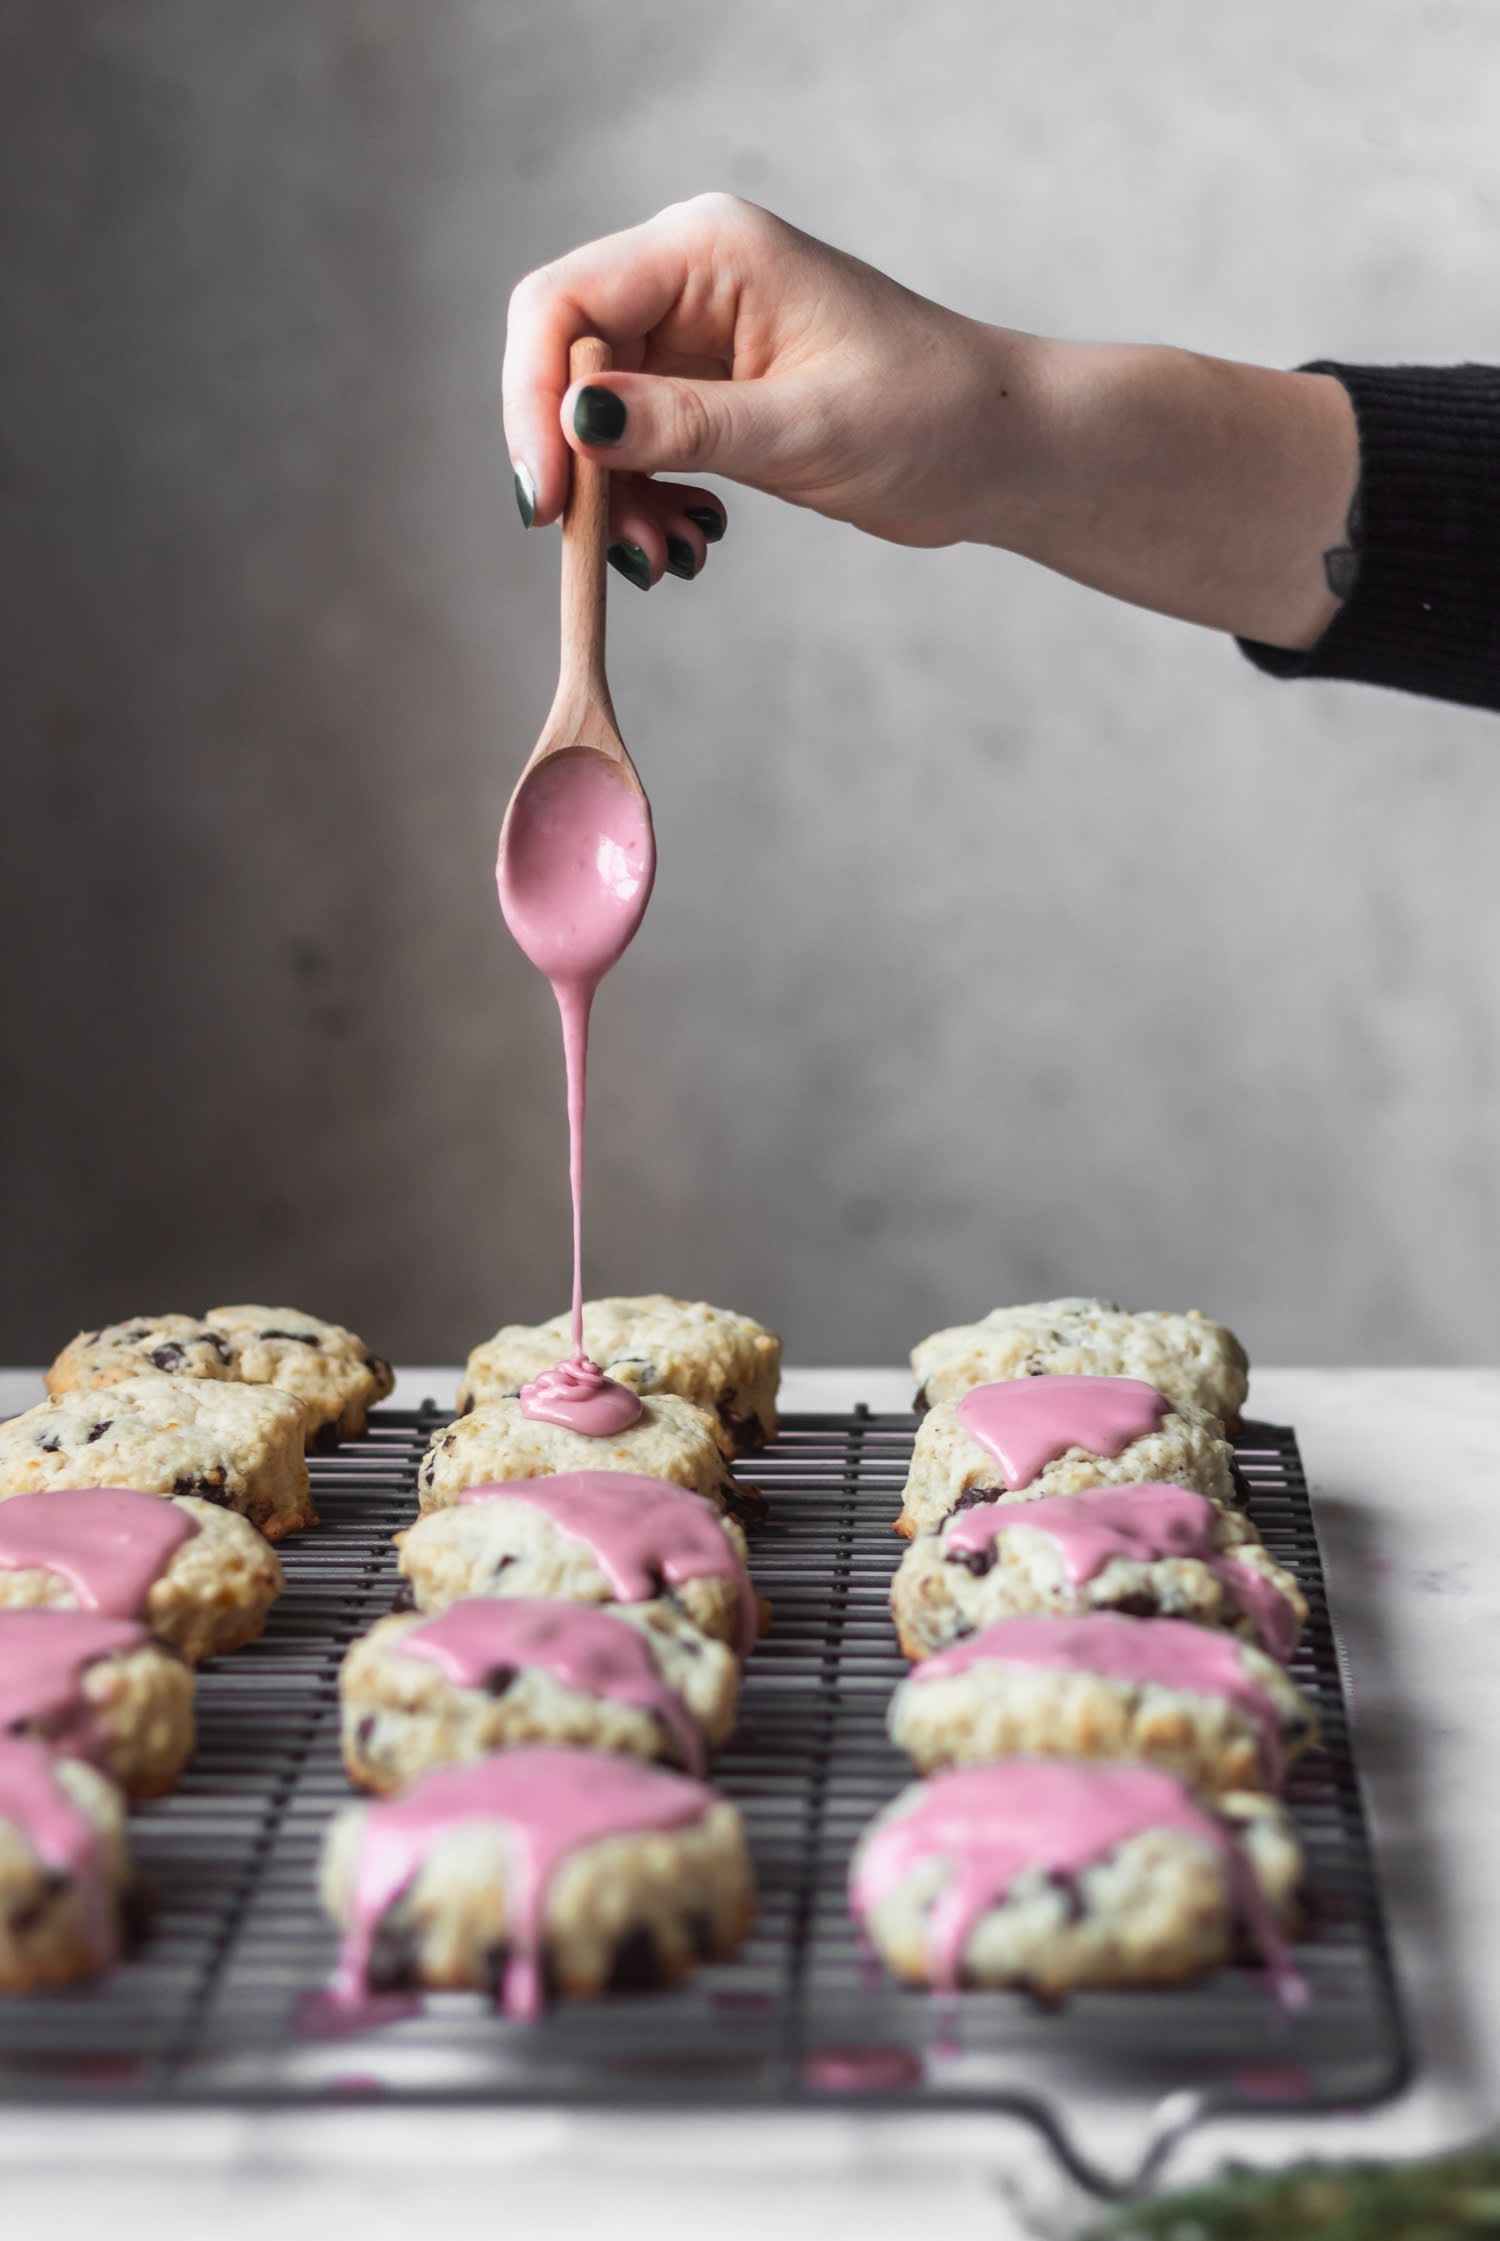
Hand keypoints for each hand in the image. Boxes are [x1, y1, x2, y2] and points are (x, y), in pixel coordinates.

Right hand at [501, 193, 1032, 586]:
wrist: (999, 449)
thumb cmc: (930, 417)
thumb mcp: (803, 429)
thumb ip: (684, 425)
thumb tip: (579, 424)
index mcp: (707, 249)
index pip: (562, 306)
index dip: (533, 402)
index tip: (546, 501)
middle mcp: (689, 278)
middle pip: (566, 366)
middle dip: (580, 469)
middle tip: (620, 552)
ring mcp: (694, 335)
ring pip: (594, 419)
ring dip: (615, 500)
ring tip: (670, 557)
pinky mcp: (708, 391)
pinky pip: (636, 447)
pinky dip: (647, 503)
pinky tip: (692, 539)